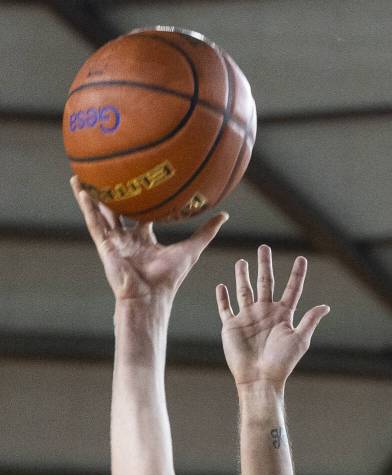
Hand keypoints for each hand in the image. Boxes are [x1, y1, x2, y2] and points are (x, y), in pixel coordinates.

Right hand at [70, 176, 226, 301]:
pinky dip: (86, 204)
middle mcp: (128, 239)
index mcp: (145, 240)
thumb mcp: (191, 250)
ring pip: (101, 212)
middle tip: (109, 172)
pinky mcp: (104, 244)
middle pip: (119, 211)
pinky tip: (78, 186)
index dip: (141, 200)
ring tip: (82, 173)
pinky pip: (93, 220)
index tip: (142, 180)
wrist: (149, 296)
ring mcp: (115, 241)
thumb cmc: (169, 278)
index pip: (142, 215)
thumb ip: (205, 232)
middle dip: (113, 194)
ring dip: (92, 194)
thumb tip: (225, 215)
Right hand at [216, 244, 329, 386]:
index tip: (302, 259)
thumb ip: (310, 321)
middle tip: (264, 247)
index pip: (292, 289)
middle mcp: (265, 313)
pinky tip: (221, 286)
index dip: (297, 274)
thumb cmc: (282, 362)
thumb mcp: (300, 340)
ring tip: (242, 262)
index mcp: (283, 315)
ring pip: (244, 291)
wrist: (260, 378)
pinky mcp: (231, 325)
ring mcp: (248, 318)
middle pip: (266, 282)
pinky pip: (225, 308)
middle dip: (265, 265)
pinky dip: (222, 297)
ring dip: (243, 276)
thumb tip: (325, 306)